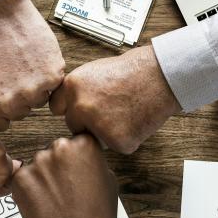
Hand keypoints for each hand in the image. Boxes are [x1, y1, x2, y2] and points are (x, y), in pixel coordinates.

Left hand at [0, 0, 65, 130]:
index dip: (0, 109)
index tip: (2, 94)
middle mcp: (9, 103)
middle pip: (20, 113)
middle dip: (17, 97)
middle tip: (11, 74)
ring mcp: (32, 91)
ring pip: (38, 101)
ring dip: (34, 87)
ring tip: (22, 66)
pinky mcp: (51, 76)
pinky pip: (53, 85)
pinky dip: (47, 74)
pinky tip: (34, 60)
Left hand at [11, 135, 116, 217]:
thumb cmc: (96, 216)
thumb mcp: (109, 180)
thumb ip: (93, 161)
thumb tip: (83, 157)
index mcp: (83, 144)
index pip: (76, 140)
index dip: (76, 157)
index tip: (76, 169)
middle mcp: (59, 148)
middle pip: (55, 150)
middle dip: (58, 166)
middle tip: (65, 188)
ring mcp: (37, 162)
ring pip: (38, 164)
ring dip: (43, 177)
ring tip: (54, 199)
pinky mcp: (20, 178)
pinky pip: (23, 177)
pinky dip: (29, 189)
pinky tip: (42, 203)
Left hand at [50, 45, 181, 153]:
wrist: (160, 76)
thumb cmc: (132, 71)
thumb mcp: (93, 72)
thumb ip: (77, 91)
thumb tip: (66, 107)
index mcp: (72, 86)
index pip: (56, 108)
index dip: (71, 108)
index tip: (80, 109)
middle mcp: (80, 106)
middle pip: (74, 125)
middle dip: (88, 122)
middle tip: (111, 109)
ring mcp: (97, 125)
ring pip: (95, 138)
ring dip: (107, 131)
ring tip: (126, 111)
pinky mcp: (117, 141)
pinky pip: (117, 146)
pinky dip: (127, 137)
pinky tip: (136, 120)